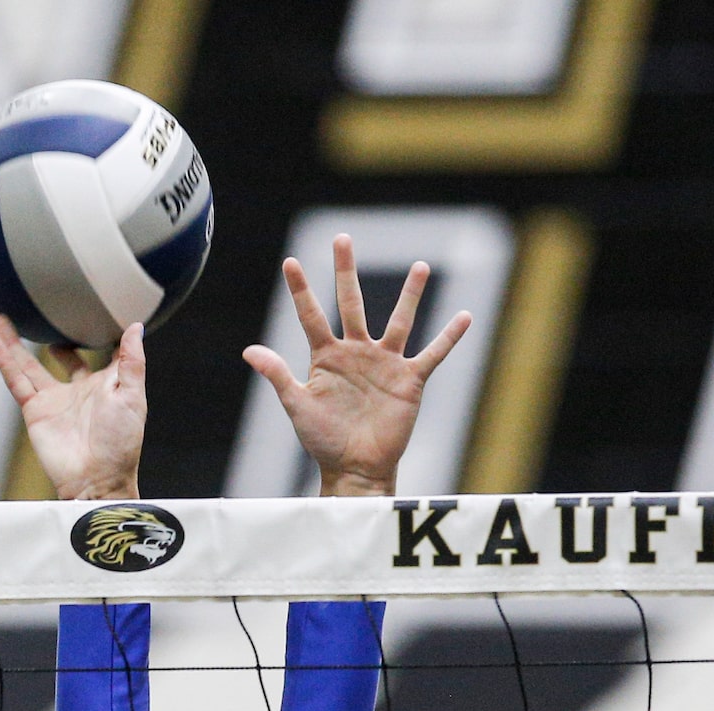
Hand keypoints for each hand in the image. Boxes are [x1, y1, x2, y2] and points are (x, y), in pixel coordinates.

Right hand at [0, 317, 145, 501]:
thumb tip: (135, 328)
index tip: (91, 311)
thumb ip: (132, 361)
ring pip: (29, 365)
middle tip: (40, 316)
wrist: (97, 479)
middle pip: (57, 356)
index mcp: (104, 385)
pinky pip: (17, 381)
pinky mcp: (35, 412)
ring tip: (1, 320)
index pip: (99, 354)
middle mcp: (76, 391)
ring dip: (14, 343)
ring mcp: (53, 401)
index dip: (96, 334)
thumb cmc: (120, 445)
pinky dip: (5, 362)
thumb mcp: (133, 396)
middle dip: (48, 337)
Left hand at [244, 234, 469, 497]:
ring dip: (411, 294)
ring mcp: (385, 364)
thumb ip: (278, 376)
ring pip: (399, 321)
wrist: (355, 468)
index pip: (311, 316)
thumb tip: (249, 350)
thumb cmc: (323, 441)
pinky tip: (465, 317)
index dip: (301, 290)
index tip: (291, 262)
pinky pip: (433, 354)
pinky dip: (449, 337)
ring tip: (421, 266)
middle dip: (346, 272)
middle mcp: (356, 353)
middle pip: (351, 303)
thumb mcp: (298, 406)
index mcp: (327, 357)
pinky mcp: (409, 380)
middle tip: (341, 239)